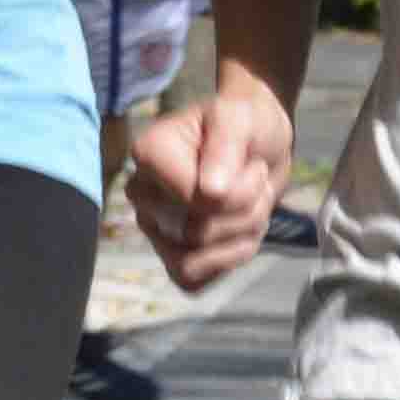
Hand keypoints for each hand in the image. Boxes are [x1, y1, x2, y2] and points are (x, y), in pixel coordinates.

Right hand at [125, 65, 295, 291]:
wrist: (257, 142)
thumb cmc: (244, 124)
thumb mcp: (239, 118)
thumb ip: (225, 146)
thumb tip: (209, 193)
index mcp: (148, 155)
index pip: (192, 200)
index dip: (236, 193)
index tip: (252, 166)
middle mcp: (141, 194)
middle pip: (193, 233)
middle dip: (244, 212)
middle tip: (256, 182)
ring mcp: (153, 228)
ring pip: (190, 264)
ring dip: (238, 239)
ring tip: (252, 207)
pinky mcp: (172, 253)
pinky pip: (191, 281)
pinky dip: (226, 262)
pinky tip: (242, 233)